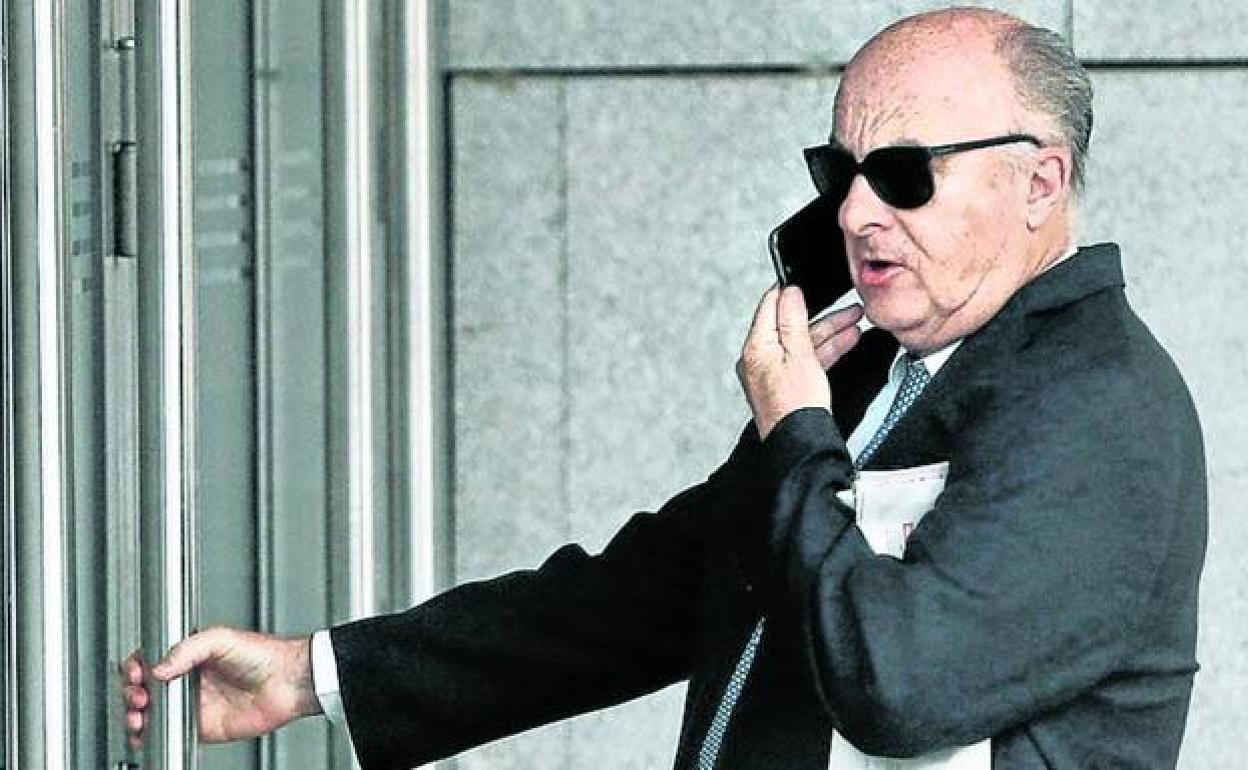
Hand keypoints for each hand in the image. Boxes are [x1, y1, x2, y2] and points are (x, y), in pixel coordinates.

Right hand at [122, 627, 321, 747]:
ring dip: (135, 715)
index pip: (151, 660)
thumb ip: (188, 649)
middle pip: (144, 688)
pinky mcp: (200, 725)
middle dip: (132, 692)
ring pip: (151, 712)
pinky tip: (143, 733)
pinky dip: (150, 736)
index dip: (136, 666)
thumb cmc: (263, 655)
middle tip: (139, 695)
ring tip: (139, 715)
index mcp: (190, 656)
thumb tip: (159, 667)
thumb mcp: (221, 638)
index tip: (135, 672)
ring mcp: (193, 703)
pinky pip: (169, 733)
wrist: (285, 682)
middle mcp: (188, 680)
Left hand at [737, 286, 862, 439]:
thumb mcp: (800, 355)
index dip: (788, 292)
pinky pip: (805, 360)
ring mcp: (773, 373)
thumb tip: (789, 293)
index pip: (768, 308)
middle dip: (822, 316)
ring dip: (830, 332)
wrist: (802, 444)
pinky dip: (826, 351)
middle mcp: (759, 360)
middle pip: (790, 326)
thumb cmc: (796, 407)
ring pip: (802, 344)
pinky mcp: (787, 385)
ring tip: (855, 321)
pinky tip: (846, 341)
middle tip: (846, 307)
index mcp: (756, 349)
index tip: (805, 282)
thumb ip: (794, 321)